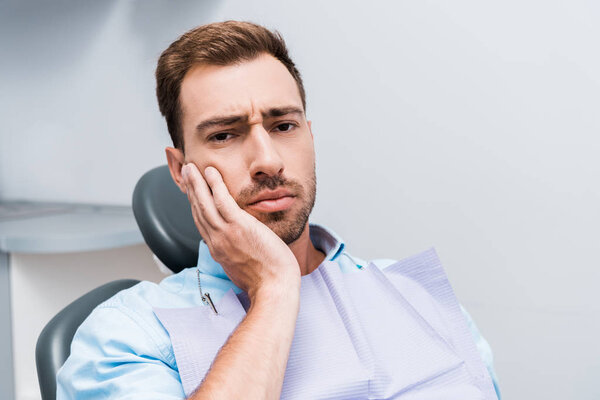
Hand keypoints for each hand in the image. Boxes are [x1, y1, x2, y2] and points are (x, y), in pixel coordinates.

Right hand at [182, 163, 299, 298]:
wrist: (274, 289)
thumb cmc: (267, 281)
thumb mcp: (244, 269)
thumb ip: (238, 256)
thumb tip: (240, 251)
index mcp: (219, 251)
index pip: (203, 224)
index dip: (196, 206)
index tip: (192, 194)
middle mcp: (216, 241)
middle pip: (199, 211)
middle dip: (191, 191)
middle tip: (187, 174)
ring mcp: (225, 234)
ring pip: (204, 203)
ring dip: (196, 183)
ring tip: (192, 168)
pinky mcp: (238, 227)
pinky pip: (221, 201)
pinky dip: (214, 185)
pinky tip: (210, 172)